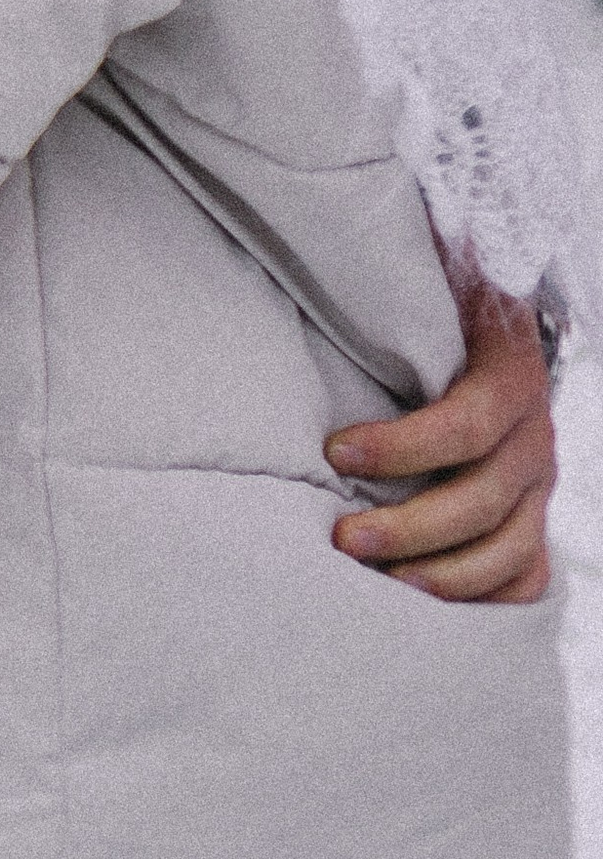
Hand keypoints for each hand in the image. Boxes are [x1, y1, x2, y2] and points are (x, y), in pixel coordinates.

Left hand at [326, 270, 555, 602]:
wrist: (493, 323)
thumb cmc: (439, 305)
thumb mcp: (424, 285)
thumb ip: (389, 289)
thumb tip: (316, 253)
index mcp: (510, 375)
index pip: (465, 425)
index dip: (402, 446)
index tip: (334, 451)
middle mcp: (536, 437)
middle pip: (482, 500)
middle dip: (409, 527)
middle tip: (342, 538)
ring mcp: (541, 485)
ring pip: (508, 549)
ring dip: (443, 574)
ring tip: (380, 581)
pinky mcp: (534, 517)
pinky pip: (526, 575)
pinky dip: (484, 596)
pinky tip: (429, 604)